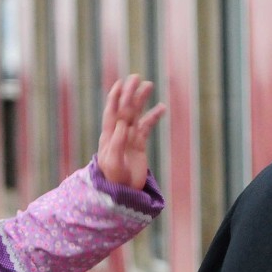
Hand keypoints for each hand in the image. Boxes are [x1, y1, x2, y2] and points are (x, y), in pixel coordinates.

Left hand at [97, 73, 166, 189]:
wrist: (122, 194)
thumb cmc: (114, 180)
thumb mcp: (114, 163)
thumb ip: (118, 144)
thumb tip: (123, 124)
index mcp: (109, 136)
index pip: (112, 112)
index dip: (116, 97)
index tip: (121, 84)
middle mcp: (119, 134)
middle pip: (125, 109)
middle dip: (130, 93)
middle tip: (137, 77)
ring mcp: (129, 138)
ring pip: (136, 115)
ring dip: (141, 100)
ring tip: (149, 85)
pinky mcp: (138, 145)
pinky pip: (146, 127)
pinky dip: (153, 117)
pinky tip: (162, 107)